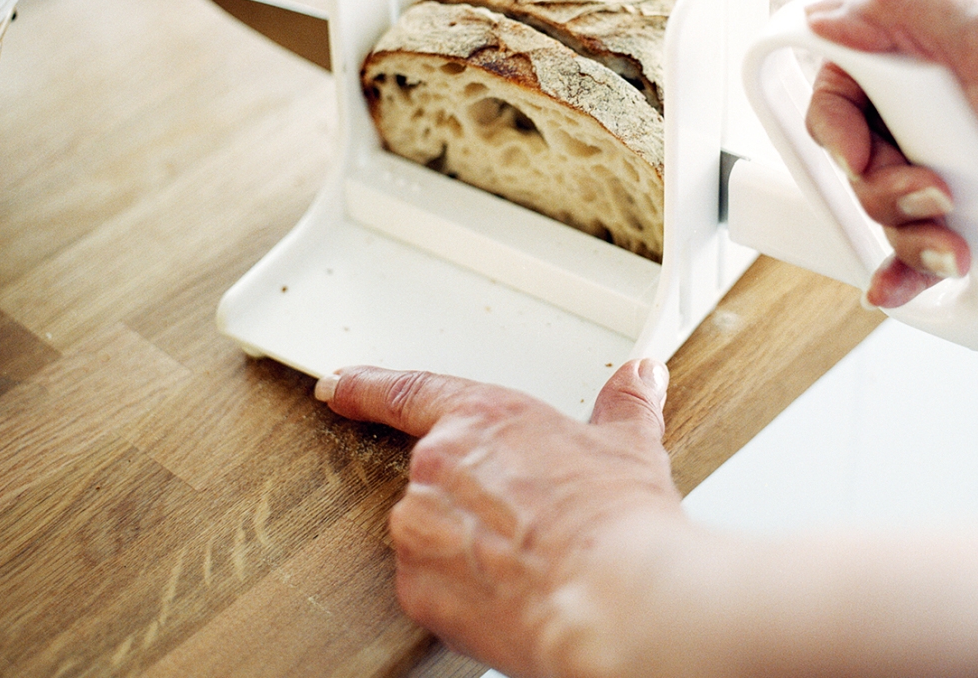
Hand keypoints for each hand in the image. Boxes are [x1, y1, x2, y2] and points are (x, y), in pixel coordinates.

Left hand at [315, 360, 684, 677]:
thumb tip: (641, 379)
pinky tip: (513, 596)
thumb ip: (624, 408)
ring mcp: (420, 530)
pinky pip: (434, 588)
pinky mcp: (417, 590)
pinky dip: (466, 594)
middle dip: (474, 504)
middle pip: (438, 481)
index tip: (337, 388)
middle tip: (526, 525)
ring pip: (433, 538)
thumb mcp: (629, 448)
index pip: (408, 393)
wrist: (611, 598)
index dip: (365, 388)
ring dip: (469, 550)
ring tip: (531, 565)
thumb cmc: (616, 524)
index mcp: (483, 419)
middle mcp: (438, 468)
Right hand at [804, 0, 977, 307]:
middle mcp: (951, 100)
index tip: (856, 152)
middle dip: (881, 187)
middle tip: (935, 193)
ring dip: (907, 232)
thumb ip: (905, 12)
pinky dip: (904, 266)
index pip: (846, 74)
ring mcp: (967, 159)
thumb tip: (826, 12)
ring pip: (887, 203)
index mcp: (946, 45)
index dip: (836, 121)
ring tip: (958, 243)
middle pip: (860, 150)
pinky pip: (917, 243)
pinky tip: (896, 288)